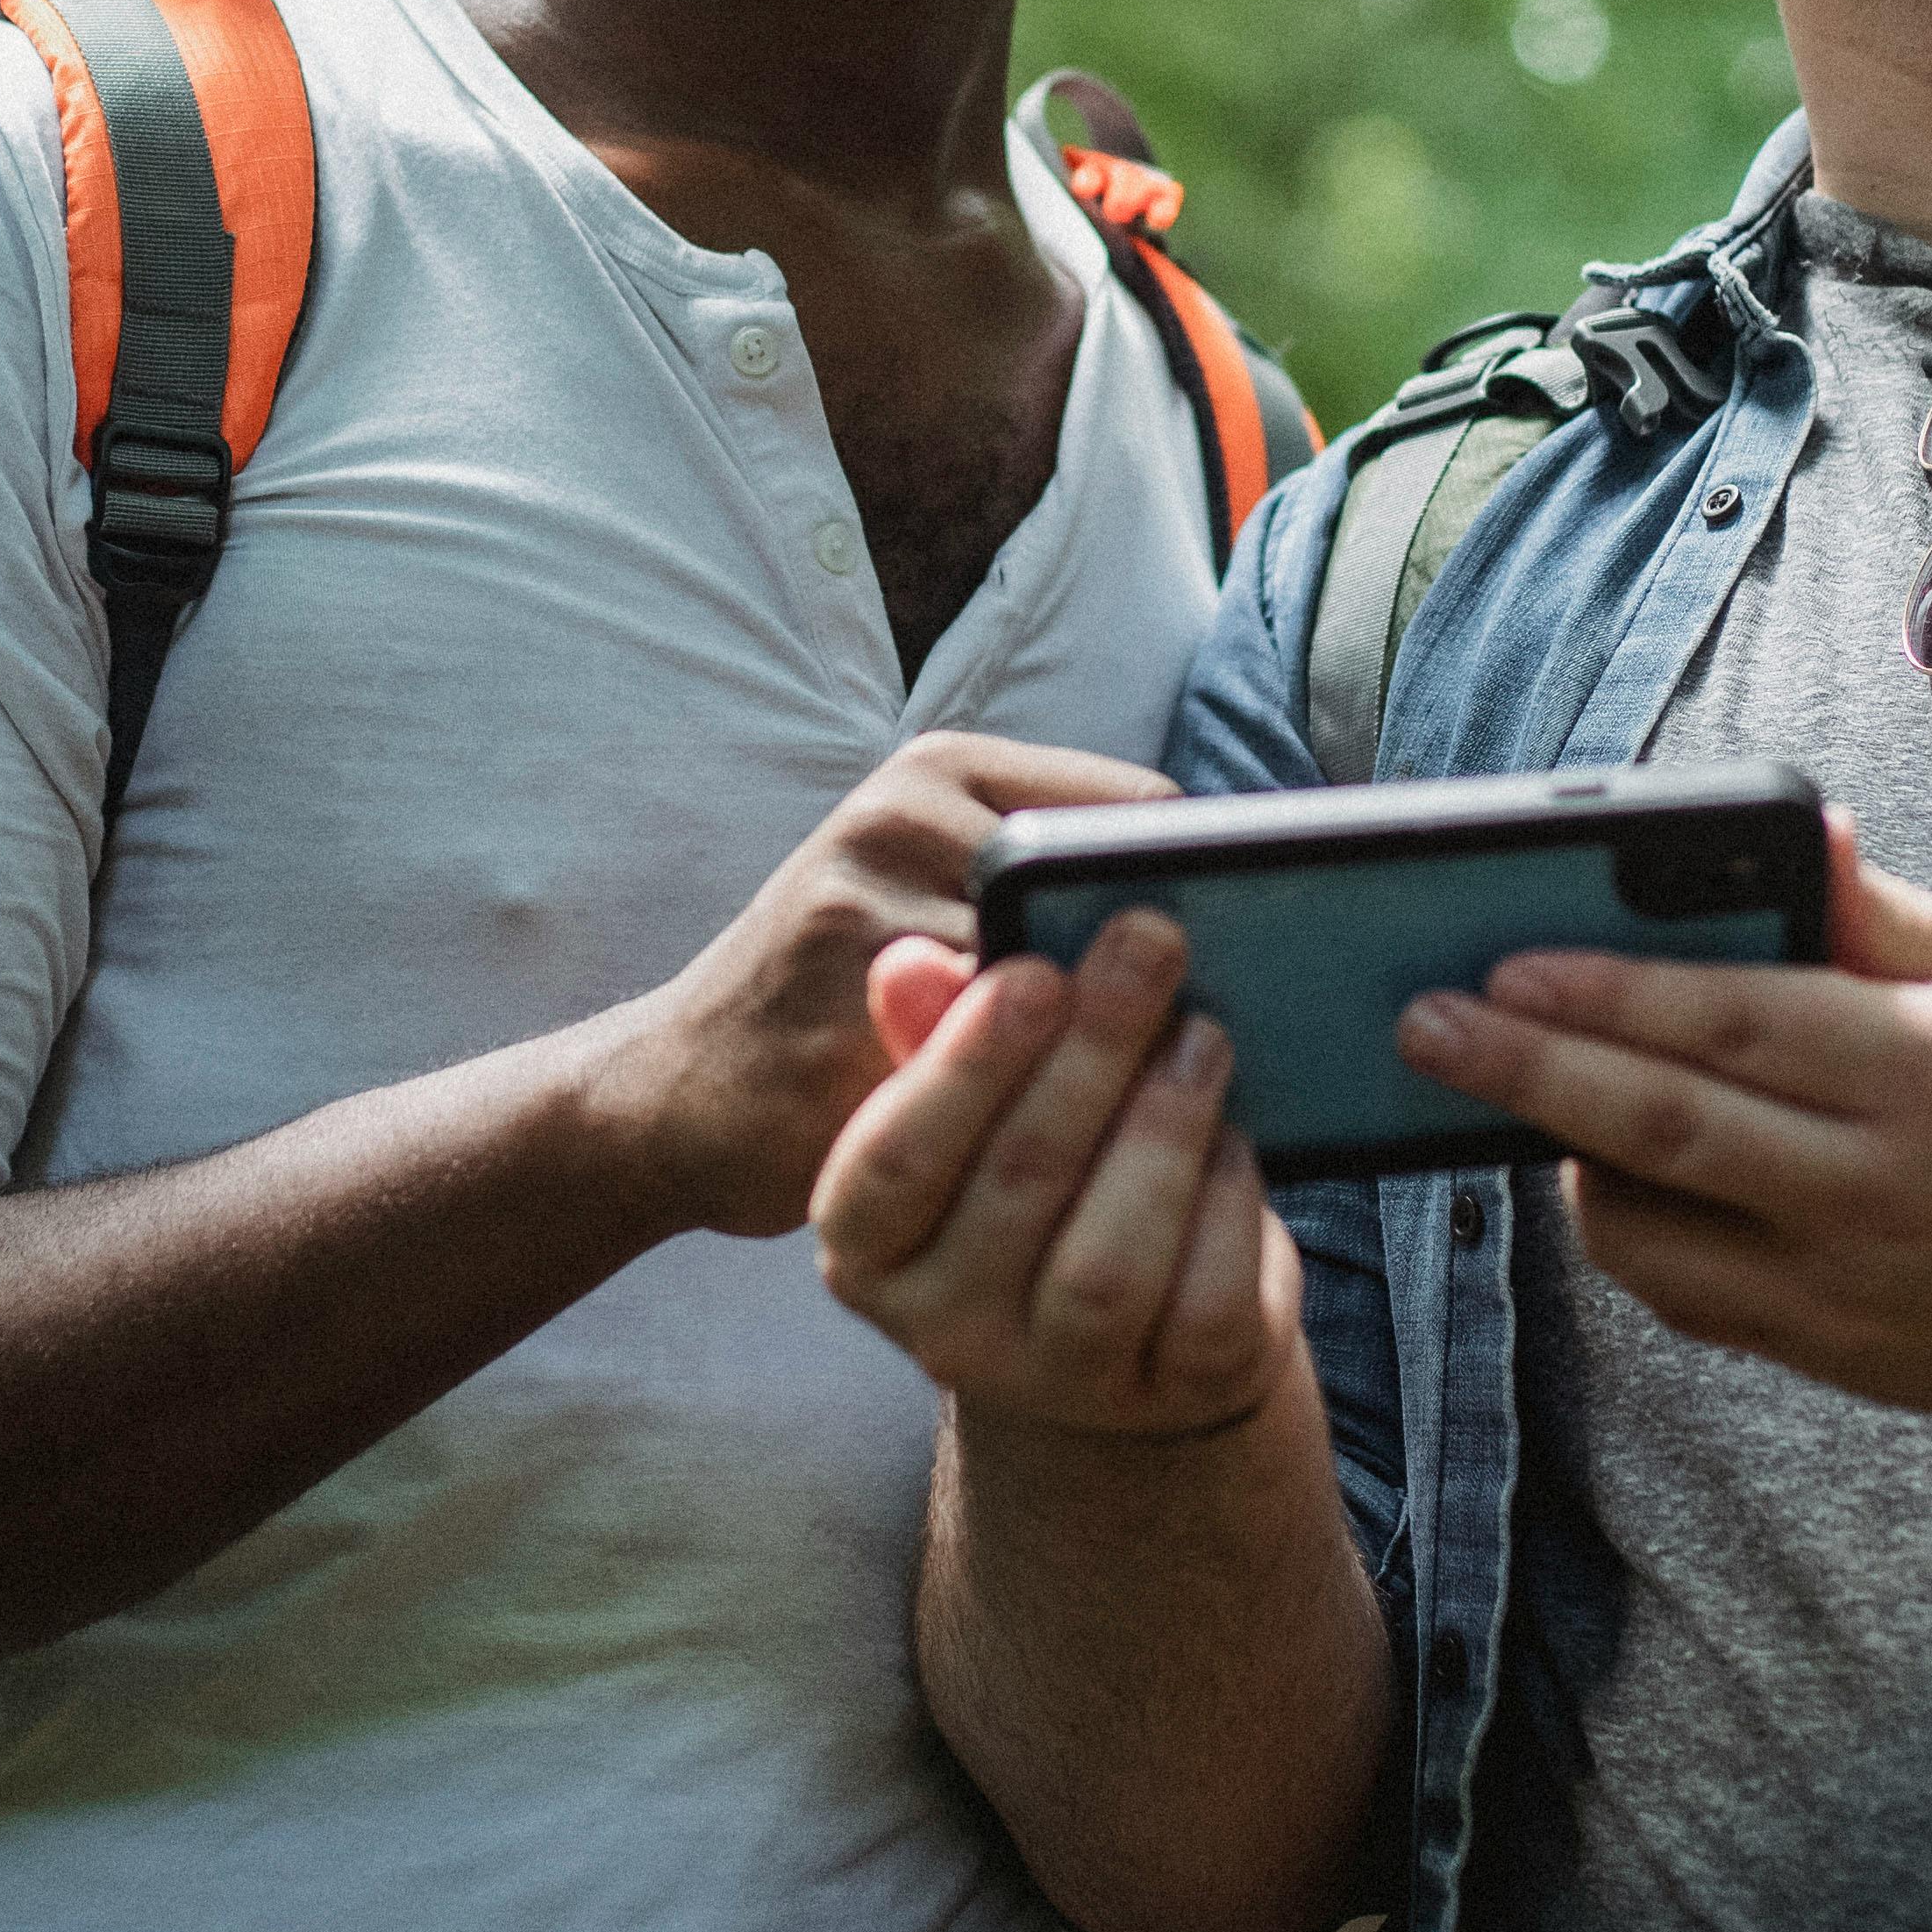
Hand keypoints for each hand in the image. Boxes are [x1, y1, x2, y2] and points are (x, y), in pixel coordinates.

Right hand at [594, 733, 1167, 1240]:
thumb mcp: (927, 892)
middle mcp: (899, 819)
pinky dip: (1049, 1117)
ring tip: (1158, 1109)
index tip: (1256, 961)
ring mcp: (864, 917)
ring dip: (1116, 1055)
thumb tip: (1218, 931)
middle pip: (1107, 892)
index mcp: (940, 770)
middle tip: (1219, 1049)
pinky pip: (995, 1078)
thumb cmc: (836, 996)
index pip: (1140, 805)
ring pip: (1057, 991)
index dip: (1206, 893)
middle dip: (1165, 978)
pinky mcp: (844, 1028)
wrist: (675, 1092)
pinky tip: (1082, 1160)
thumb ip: (1041, 886)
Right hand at [815, 907, 1300, 1441]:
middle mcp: (946, 1330)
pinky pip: (1205, 1305)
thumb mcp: (983, 1107)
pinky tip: (1234, 1139)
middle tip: (1149, 949)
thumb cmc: (1047, 1176)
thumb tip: (907, 966)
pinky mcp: (1174, 1393)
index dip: (966, 1063)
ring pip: (1108, 1266)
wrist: (1137, 1319)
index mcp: (870, 1247)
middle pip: (1016, 1186)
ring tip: (1201, 1037)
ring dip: (1163, 1129)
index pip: (893, 1159)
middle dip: (1091, 1055)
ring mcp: (1059, 1380)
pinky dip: (1229, 1206)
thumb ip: (942, 1036)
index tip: (1036, 972)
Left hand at [1390, 821, 1931, 1422]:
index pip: (1733, 1025)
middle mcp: (1887, 1194)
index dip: (1606, 991)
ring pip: (1651, 1235)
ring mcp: (1856, 1295)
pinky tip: (1611, 1171)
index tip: (1501, 958)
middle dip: (1525, 1072)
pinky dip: (1628, 1233)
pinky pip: (1687, 1300)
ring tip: (1527, 1089)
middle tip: (1424, 1025)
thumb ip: (1883, 918)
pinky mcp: (1838, 1361)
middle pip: (1665, 1131)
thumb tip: (1798, 830)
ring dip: (1565, 1159)